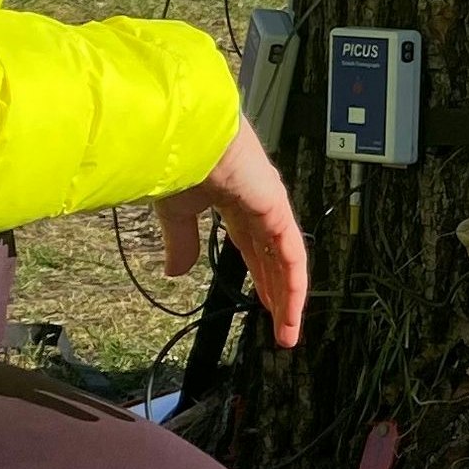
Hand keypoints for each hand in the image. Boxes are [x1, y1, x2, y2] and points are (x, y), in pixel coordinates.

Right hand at [158, 126, 307, 348]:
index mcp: (235, 200)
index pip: (254, 247)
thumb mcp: (175, 212)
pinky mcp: (278, 211)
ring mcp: (272, 207)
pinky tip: (291, 309)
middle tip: (281, 324)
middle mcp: (260, 204)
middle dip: (278, 292)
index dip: (260, 276)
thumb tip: (176, 270)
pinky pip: (292, 255)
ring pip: (287, 262)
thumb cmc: (177, 160)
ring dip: (288, 298)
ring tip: (288, 330)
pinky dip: (293, 284)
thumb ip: (182, 242)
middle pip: (275, 259)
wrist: (186, 137)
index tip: (262, 300)